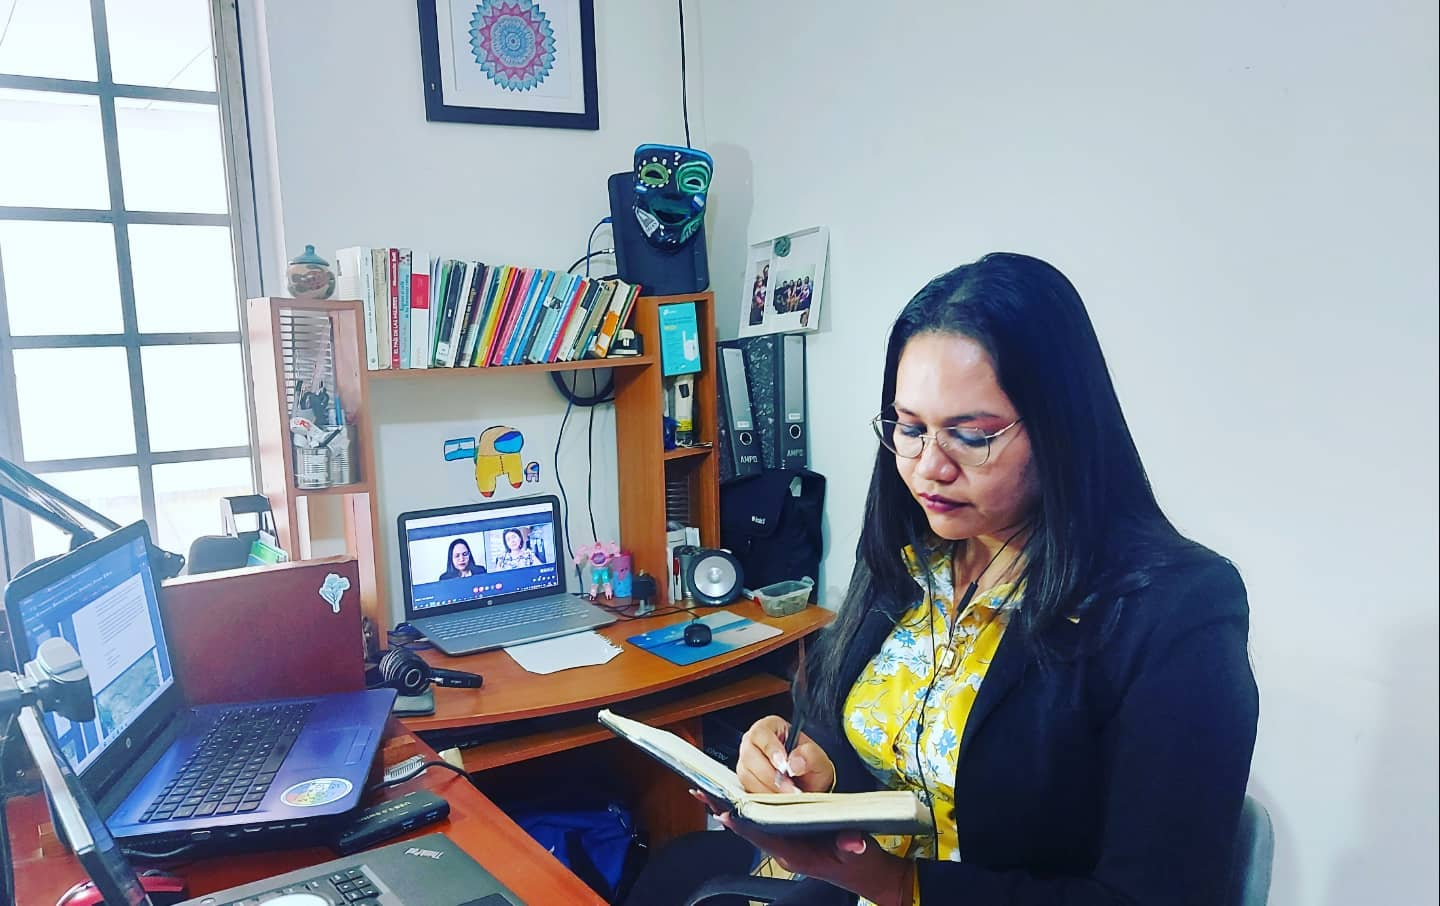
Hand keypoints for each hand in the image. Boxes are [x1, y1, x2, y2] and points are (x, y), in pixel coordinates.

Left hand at [687, 791, 910, 905]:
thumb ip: (853, 845)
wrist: (864, 872)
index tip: (725, 810)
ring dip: (729, 809)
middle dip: (726, 810)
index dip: (744, 823)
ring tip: (706, 791)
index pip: (763, 837)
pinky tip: (728, 799)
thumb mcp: (859, 851)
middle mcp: (784, 851)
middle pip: (749, 830)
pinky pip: (757, 825)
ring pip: (750, 827)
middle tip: (702, 792)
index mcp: (797, 854)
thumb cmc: (859, 861)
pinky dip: (742, 811)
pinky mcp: (784, 840)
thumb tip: (852, 842)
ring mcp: (783, 846)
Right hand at [737, 715, 834, 794]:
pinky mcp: (745, 783)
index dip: (770, 749)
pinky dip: (764, 798)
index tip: (783, 766)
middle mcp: (754, 744)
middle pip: (749, 756)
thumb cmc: (810, 767)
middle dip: (770, 775)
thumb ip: (810, 756)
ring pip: (747, 776)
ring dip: (768, 789)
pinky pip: (748, 790)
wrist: (809, 787)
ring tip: (788, 795)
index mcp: (770, 728)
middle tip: (789, 787)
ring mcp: (747, 764)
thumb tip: (794, 763)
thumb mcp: (818, 759)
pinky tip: (779, 800)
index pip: (761, 733)